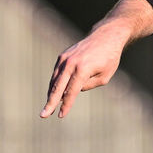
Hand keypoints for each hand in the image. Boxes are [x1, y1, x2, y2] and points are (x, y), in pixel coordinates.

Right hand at [40, 0, 152, 118]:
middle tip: (43, 115)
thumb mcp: (104, 76)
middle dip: (50, 103)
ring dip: (51, 94)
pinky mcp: (63, 56)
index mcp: (83, 69)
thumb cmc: (109, 58)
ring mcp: (65, 58)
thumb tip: (73, 90)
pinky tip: (52, 94)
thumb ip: (88, 85)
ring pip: (55, 80)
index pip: (72, 92)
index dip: (66, 105)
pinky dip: (54, 83)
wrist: (106, 37)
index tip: (60, 115)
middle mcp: (71, 63)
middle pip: (58, 87)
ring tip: (48, 108)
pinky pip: (57, 73)